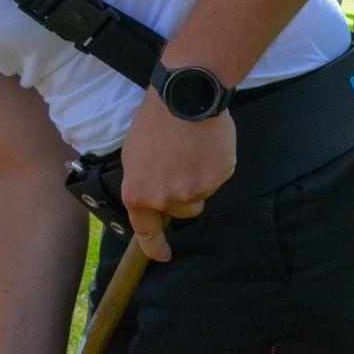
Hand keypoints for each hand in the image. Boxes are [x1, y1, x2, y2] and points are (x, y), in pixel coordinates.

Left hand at [119, 90, 236, 261]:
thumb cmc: (155, 122)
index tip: (163, 256)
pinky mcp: (220, 176)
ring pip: (202, 194)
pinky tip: (208, 144)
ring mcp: (196, 190)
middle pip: (183, 211)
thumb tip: (154, 197)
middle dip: (184, 196)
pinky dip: (216, 164)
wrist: (185, 97)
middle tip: (182, 166)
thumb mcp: (134, 156)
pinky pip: (219, 177)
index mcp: (140, 195)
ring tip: (195, 150)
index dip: (156, 248)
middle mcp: (167, 199)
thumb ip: (144, 184)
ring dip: (200, 179)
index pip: (147, 233)